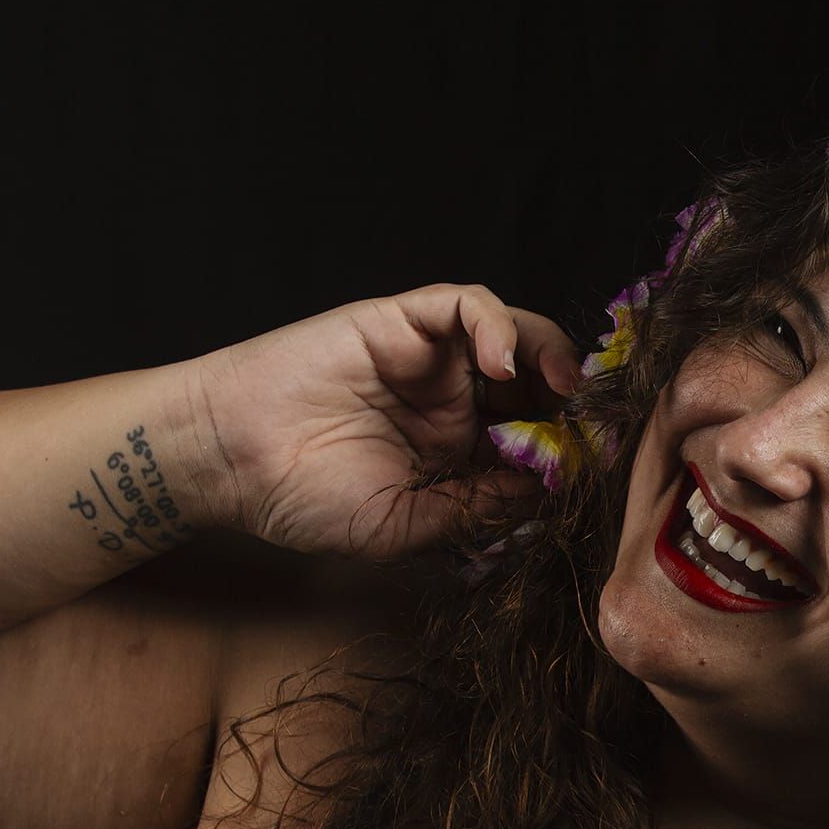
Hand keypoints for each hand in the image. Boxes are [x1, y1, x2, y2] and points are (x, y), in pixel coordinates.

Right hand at [186, 283, 583, 559]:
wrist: (231, 460)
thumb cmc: (307, 497)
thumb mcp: (408, 524)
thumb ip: (477, 508)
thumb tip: (548, 492)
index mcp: (462, 452)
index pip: (537, 437)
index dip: (571, 446)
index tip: (596, 466)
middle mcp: (455, 400)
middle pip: (539, 382)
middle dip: (575, 400)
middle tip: (595, 422)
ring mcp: (431, 358)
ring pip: (514, 334)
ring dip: (551, 353)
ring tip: (564, 386)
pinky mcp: (401, 320)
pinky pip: (464, 304)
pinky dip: (496, 323)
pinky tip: (501, 363)